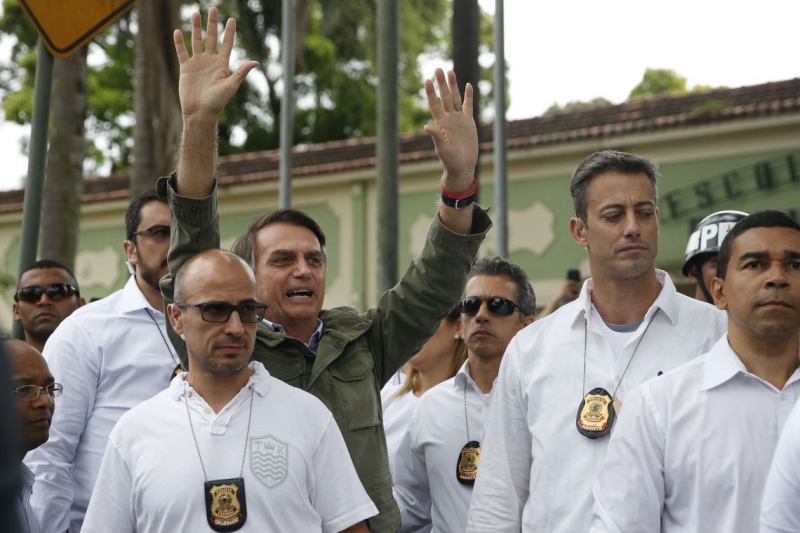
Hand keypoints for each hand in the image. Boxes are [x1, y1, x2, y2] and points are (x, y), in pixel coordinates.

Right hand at [173, 7, 257, 118]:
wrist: (200, 112)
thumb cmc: (218, 102)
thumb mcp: (231, 86)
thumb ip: (241, 72)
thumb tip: (255, 62)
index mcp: (222, 65)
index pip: (226, 44)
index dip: (229, 32)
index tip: (232, 19)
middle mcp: (210, 61)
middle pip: (211, 38)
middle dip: (212, 23)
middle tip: (214, 8)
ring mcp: (197, 63)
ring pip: (196, 41)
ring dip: (196, 27)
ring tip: (195, 13)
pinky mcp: (186, 68)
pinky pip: (182, 52)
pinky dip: (180, 42)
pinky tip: (178, 31)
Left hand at [424, 69, 477, 191]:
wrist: (462, 166)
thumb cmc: (450, 160)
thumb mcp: (442, 149)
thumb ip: (436, 137)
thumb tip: (427, 126)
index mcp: (440, 124)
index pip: (434, 104)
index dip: (430, 93)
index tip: (427, 80)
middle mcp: (448, 118)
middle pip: (444, 97)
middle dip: (441, 83)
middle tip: (438, 69)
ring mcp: (458, 119)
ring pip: (455, 98)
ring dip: (452, 85)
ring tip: (450, 71)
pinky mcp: (468, 122)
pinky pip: (468, 106)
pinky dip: (468, 96)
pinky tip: (467, 85)